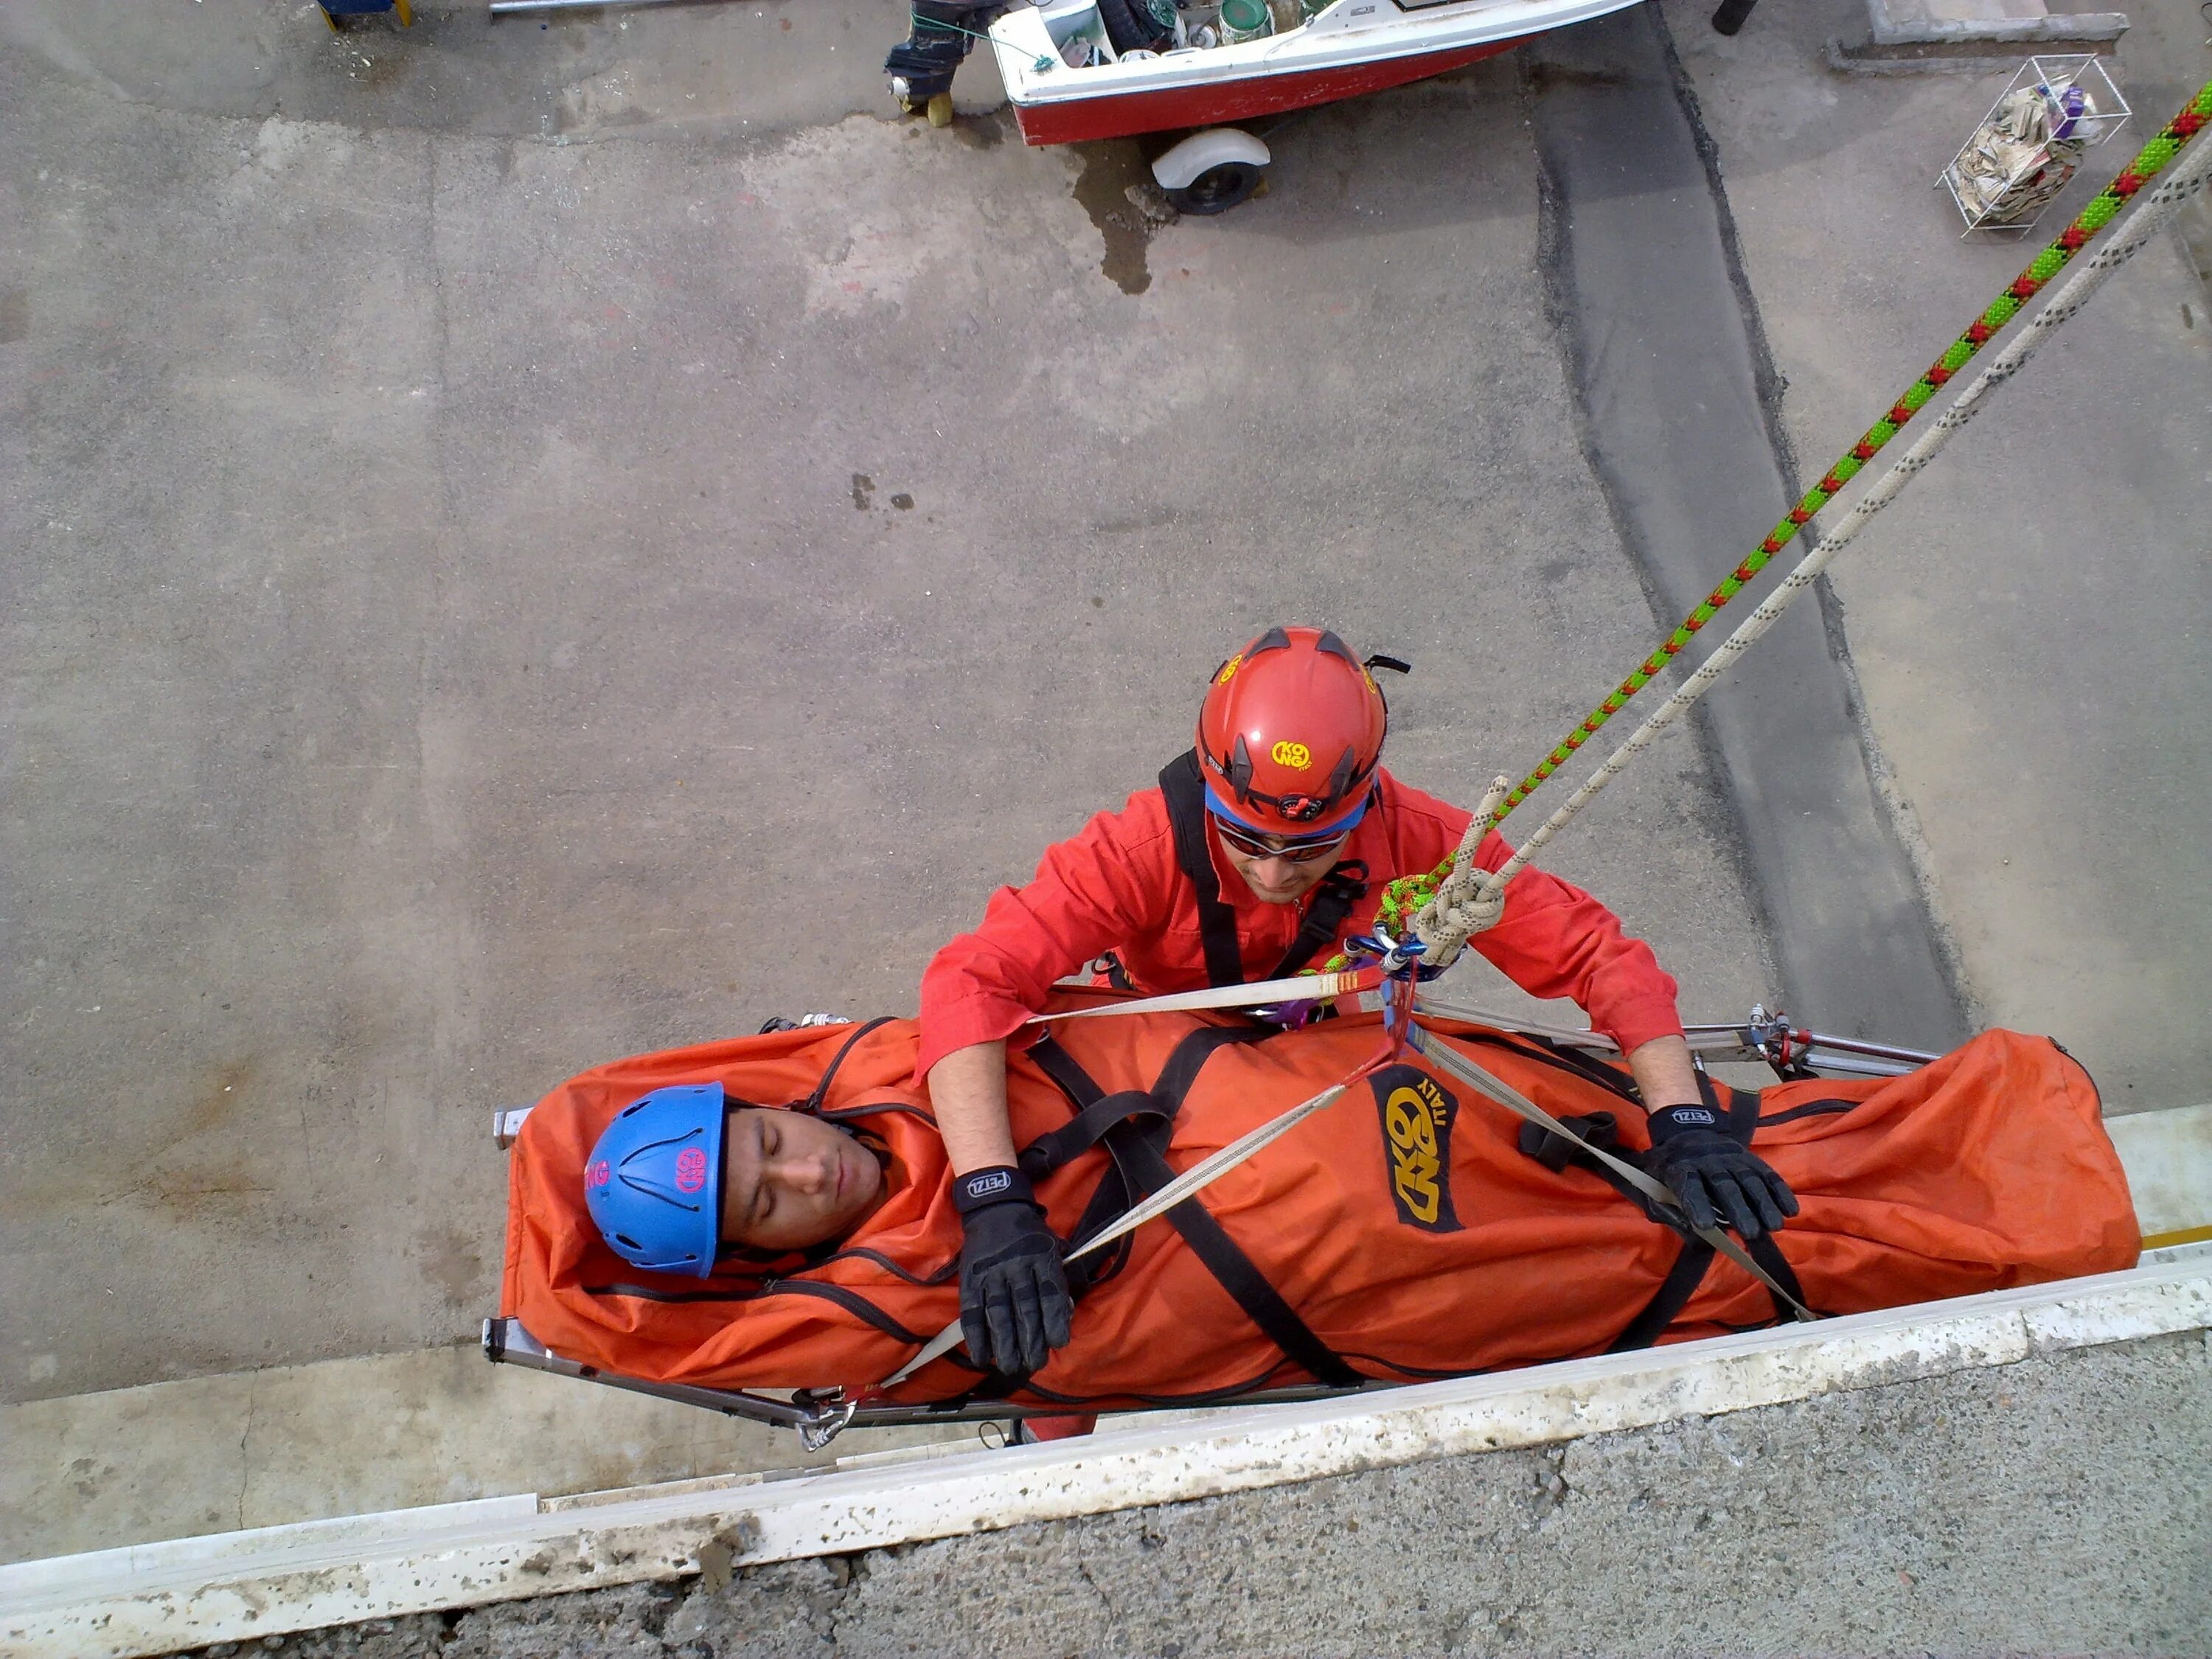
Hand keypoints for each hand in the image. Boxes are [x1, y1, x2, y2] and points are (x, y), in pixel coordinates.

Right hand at [953, 1168, 1072, 1377]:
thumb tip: (1067, 1313)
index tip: (1059, 1342)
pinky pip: (972, 1311)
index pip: (1051, 1292)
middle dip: (1031, 1339)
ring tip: (1010, 1366)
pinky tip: (981, 1356)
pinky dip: (975, 1336)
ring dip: (1004, 1343)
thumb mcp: (1054, 1246)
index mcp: (1042, 1257)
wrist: (995, 1210)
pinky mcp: (971, 1280)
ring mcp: (992, 1274)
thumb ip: (1062, 1277)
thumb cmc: (1032, 1236)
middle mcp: (1017, 1266)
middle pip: (1025, 1307)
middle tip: (1034, 1363)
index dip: (1055, 1319)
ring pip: (999, 1313)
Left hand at [1644, 1107, 1797, 1240]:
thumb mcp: (1653, 1189)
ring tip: (1774, 1226)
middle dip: (1738, 1209)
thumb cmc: (1669, 1171)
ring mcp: (1732, 1159)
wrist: (1685, 1133)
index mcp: (1679, 1168)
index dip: (1697, 1204)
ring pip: (1749, 1180)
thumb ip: (1667, 1211)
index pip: (1688, 1185)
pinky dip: (1780, 1191)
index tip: (1706, 1226)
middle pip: (1724, 1185)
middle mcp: (1707, 1161)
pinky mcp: (1750, 1159)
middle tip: (1749, 1232)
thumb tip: (1692, 1233)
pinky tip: (1791, 1210)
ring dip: (1764, 1203)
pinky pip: (1768, 1174)